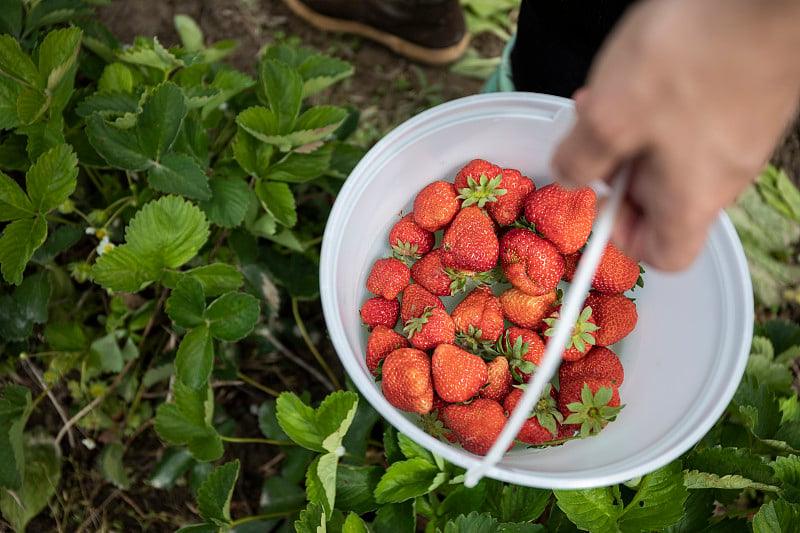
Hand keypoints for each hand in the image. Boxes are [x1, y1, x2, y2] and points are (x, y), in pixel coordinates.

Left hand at [551, 0, 799, 270]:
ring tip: (614, 92)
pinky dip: (660, 105)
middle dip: (617, 169)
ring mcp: (739, 138)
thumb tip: (567, 177)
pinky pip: (693, 121)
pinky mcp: (745, 102)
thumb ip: (580, 158)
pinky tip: (645, 70)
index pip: (666, 255)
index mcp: (692, 198)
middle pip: (661, 199)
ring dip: (633, 130)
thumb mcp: (609, 116)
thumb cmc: (692, 56)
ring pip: (672, 155)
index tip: (599, 204)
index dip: (624, 239)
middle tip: (594, 131)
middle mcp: (723, 177)